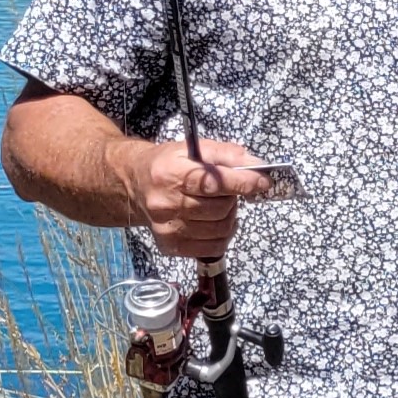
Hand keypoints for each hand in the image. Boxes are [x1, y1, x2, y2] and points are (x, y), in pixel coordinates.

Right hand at [117, 137, 272, 259]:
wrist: (135, 184)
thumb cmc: (169, 163)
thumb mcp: (195, 149)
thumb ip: (228, 154)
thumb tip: (258, 166)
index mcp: (170, 174)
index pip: (211, 183)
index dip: (241, 183)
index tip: (263, 181)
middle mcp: (165, 204)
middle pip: (219, 209)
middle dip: (233, 198)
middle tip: (227, 190)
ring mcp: (166, 229)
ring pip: (220, 230)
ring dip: (229, 217)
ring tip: (219, 205)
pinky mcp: (170, 246)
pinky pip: (212, 248)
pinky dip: (223, 236)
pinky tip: (216, 222)